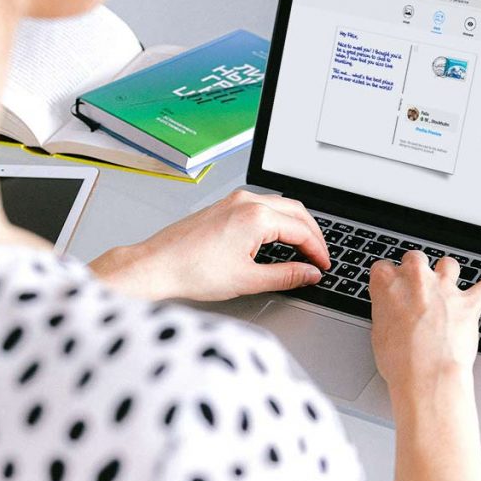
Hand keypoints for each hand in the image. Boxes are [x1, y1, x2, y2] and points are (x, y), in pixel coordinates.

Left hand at [89, 189, 329, 300]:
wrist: (156, 265)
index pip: (302, 231)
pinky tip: (277, 237)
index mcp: (257, 217)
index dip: (318, 251)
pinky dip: (278, 220)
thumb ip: (286, 275)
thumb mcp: (248, 279)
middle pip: (296, 212)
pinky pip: (262, 206)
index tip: (324, 266)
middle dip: (313, 234)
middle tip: (320, 257)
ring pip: (279, 206)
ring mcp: (234, 201)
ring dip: (296, 224)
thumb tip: (309, 274)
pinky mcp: (224, 205)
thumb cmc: (192, 271)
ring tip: (303, 248)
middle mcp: (247, 201)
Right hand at [369, 251, 480, 395]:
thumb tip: (392, 315)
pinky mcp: (468, 302)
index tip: (392, 287)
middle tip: (417, 287)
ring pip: (448, 264)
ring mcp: (444, 288)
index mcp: (387, 284)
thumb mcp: (379, 334)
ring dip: (448, 274)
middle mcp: (416, 279)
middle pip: (416, 258)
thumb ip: (386, 314)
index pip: (383, 267)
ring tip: (448, 287)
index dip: (389, 279)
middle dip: (417, 269)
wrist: (426, 376)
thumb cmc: (400, 362)